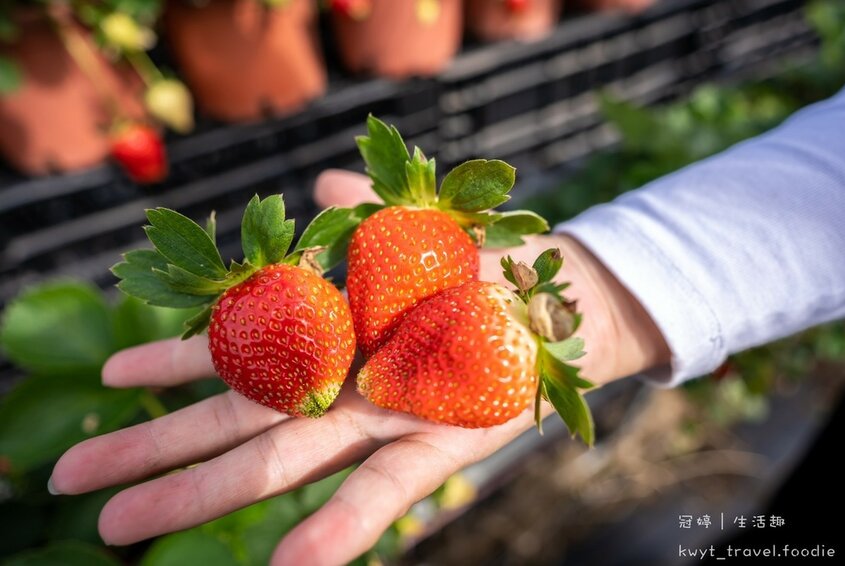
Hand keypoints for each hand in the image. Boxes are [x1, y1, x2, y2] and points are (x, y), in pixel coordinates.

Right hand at [50, 171, 668, 565]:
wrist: (562, 296)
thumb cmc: (481, 269)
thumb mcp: (414, 233)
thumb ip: (359, 212)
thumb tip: (316, 176)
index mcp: (333, 340)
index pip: (234, 357)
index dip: (170, 366)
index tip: (108, 380)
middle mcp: (344, 390)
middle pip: (234, 424)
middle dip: (153, 450)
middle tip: (73, 481)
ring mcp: (383, 422)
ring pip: (279, 464)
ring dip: (202, 493)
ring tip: (124, 525)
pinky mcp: (441, 444)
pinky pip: (383, 494)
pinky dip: (339, 530)